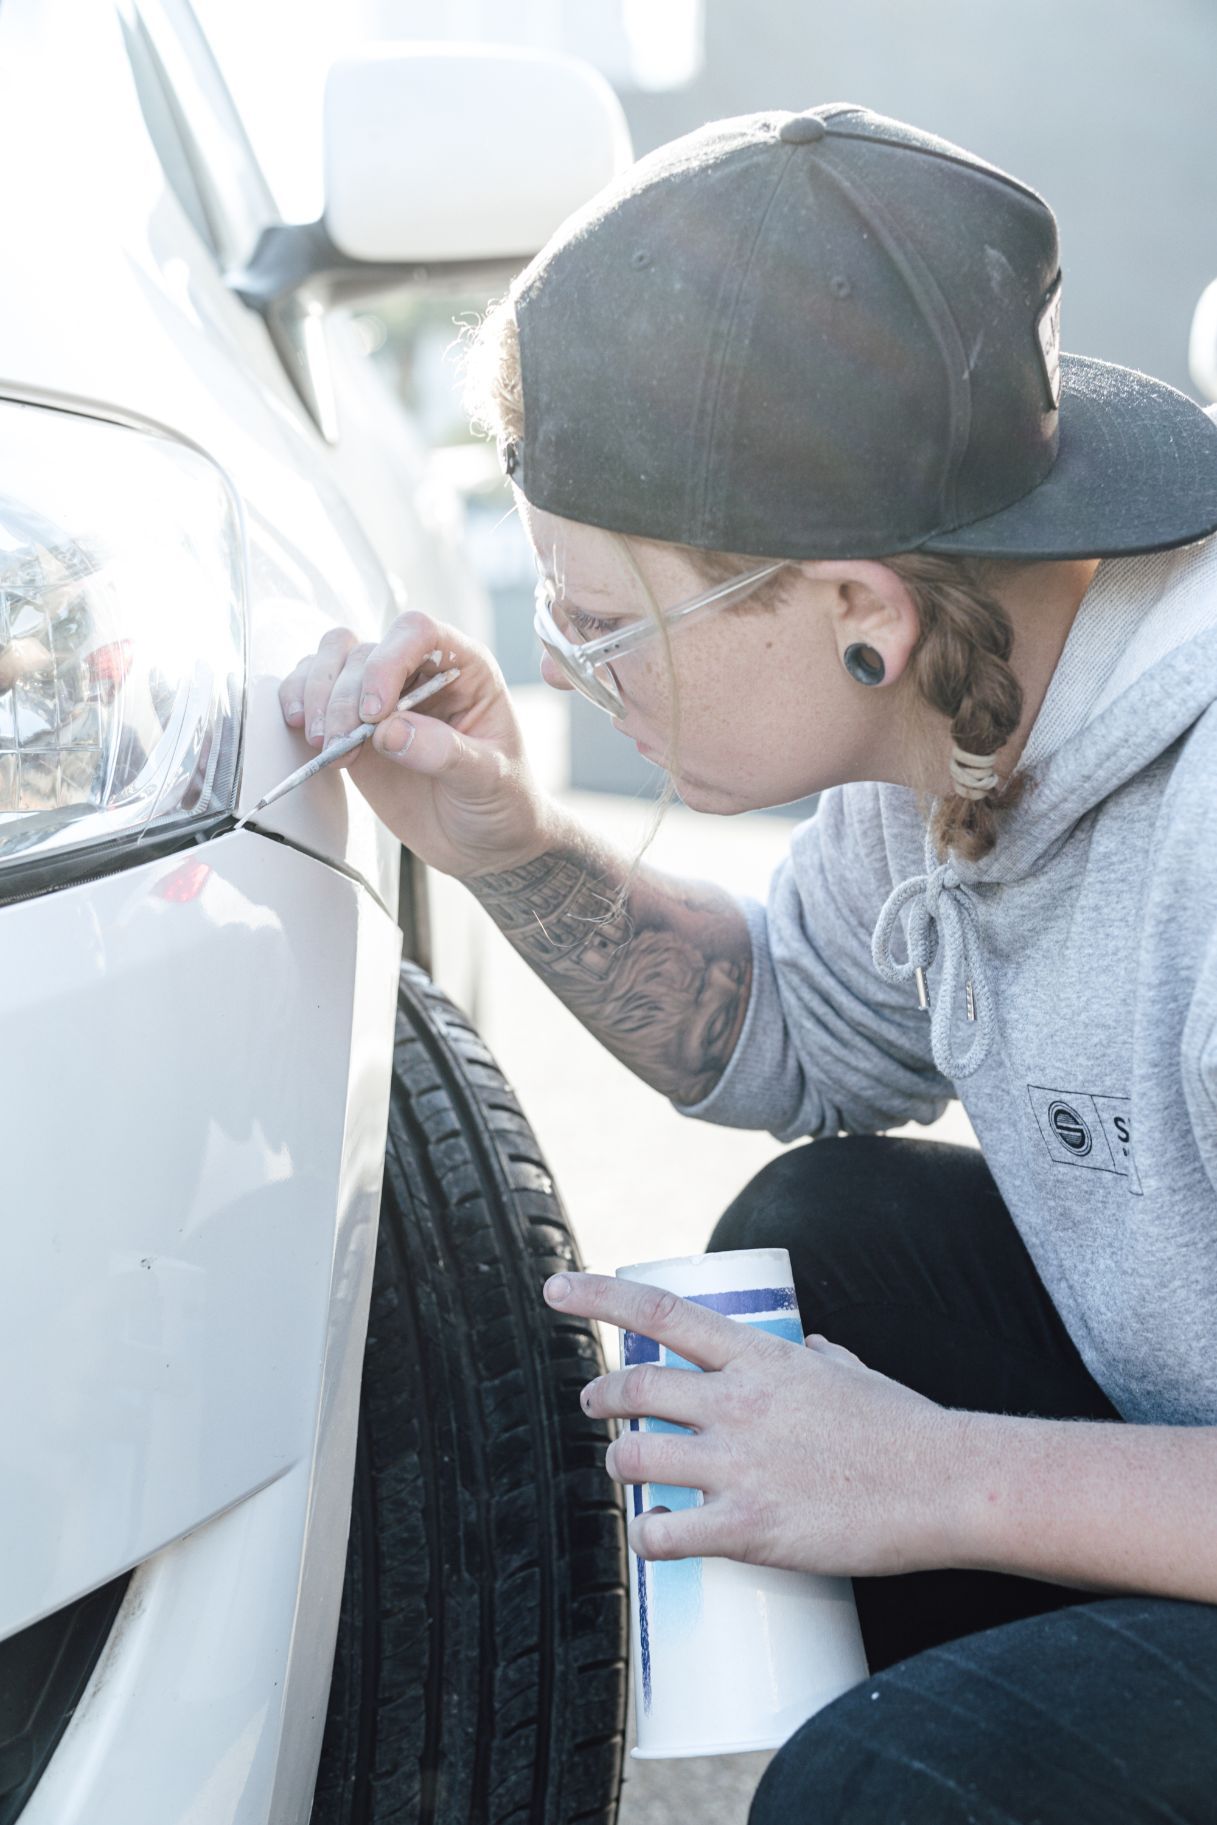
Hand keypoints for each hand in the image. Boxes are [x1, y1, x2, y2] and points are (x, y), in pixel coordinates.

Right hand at [278, 611, 554, 879]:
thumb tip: (390, 732)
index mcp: (464, 668)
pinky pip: (314, 690)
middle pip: (365, 650)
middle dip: (345, 696)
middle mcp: (420, 672)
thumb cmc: (502, 801)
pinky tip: (307, 732)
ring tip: (326, 742)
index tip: (375, 711)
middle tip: (345, 742)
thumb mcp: (489, 779)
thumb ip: (445, 753)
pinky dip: (300, 702)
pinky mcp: (353, 724)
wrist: (483, 844)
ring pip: (333, 659)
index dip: (388, 661)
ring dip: (318, 695)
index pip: (418, 632)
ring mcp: (383, 696)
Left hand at [543, 1270, 960, 1577]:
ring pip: (634, 1460)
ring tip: (627, 1472)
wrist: (946, 1484)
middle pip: (632, 1389)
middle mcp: (737, 1404)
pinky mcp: (748, 1528)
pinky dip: (646, 1537)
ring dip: (619, 1466)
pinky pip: (664, 1534)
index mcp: (760, 1357)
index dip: (597, 1298)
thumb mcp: (854, 1372)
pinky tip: (652, 1536)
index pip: (659, 1313)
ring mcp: (738, 1467)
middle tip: (593, 1402)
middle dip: (600, 1395)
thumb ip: (821, 1357)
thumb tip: (808, 1346)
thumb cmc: (906, 1428)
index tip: (554, 1287)